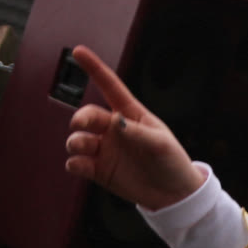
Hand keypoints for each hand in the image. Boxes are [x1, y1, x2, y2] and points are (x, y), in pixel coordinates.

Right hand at [62, 46, 204, 208]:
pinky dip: (74, 163)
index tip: (78, 52)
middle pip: (88, 116)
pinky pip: (78, 163)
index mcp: (131, 114)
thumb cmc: (172, 163)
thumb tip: (115, 121)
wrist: (173, 195)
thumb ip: (137, 132)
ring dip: (75, 141)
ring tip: (81, 147)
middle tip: (80, 125)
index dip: (94, 68)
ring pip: (79, 139)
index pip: (110, 87)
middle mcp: (114, 129)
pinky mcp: (99, 170)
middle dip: (81, 118)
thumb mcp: (160, 144)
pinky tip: (78, 165)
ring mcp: (105, 149)